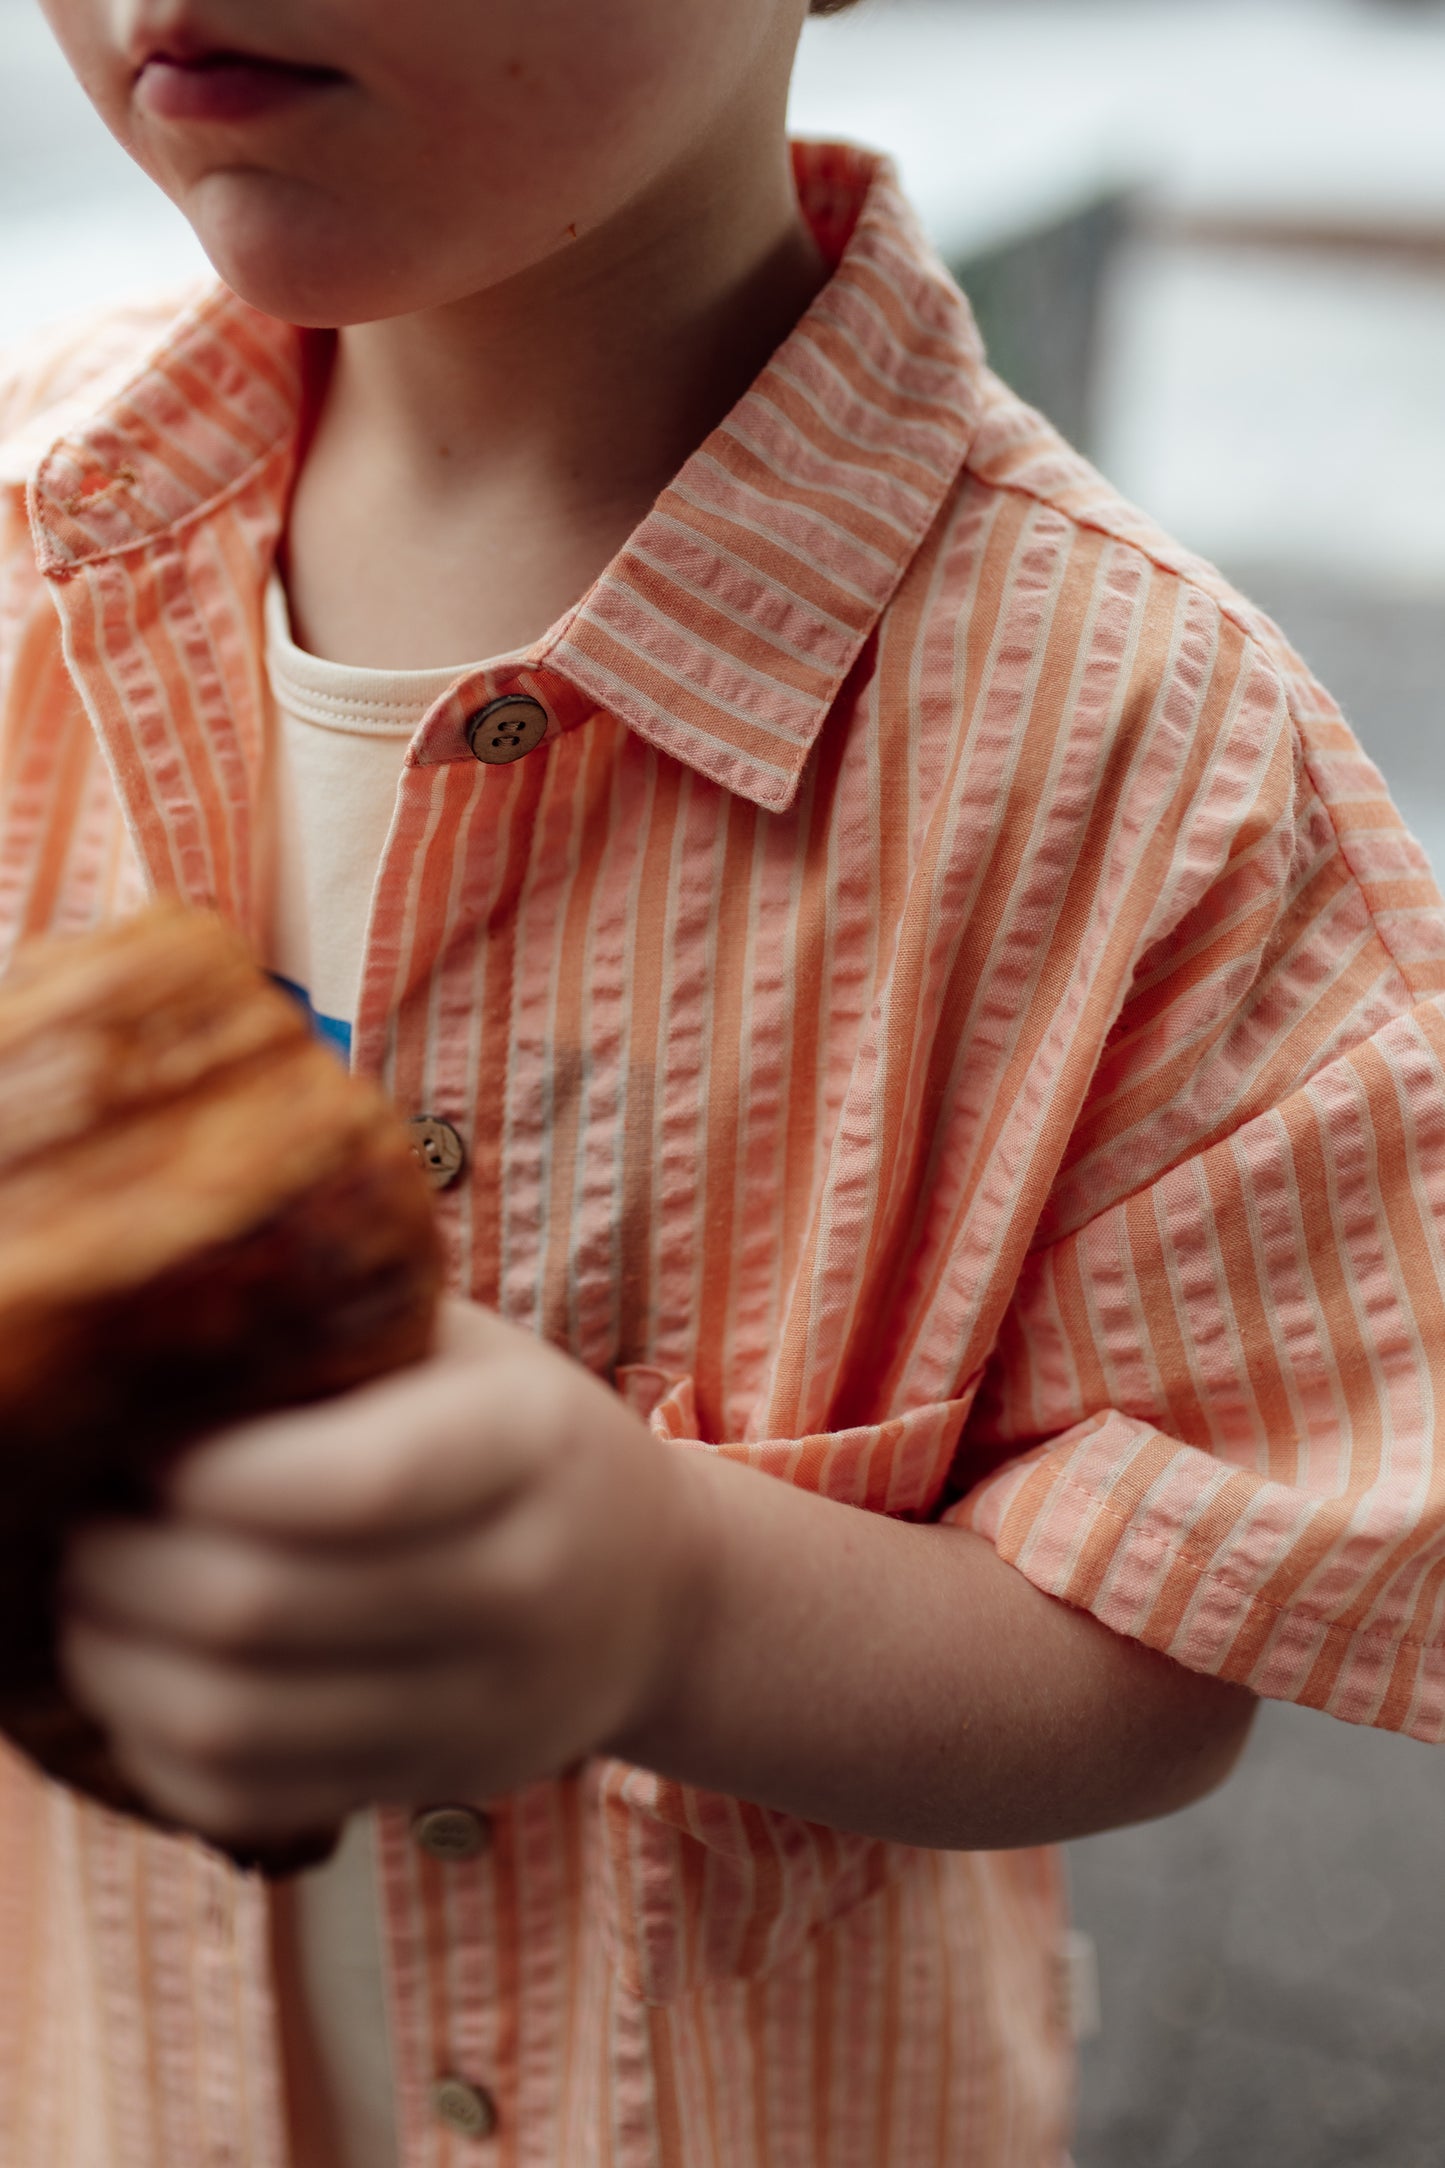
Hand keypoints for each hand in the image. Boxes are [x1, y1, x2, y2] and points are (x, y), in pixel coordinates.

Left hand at [58, 1300, 708, 1849]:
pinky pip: (250, 1800)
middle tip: (78, 1518)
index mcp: (529, 1443)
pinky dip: (155, 1749)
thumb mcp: (468, 1348)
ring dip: (113, 1663)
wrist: (658, 1590)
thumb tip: (148, 1335)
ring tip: (83, 1599)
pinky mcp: (428, 1782)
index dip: (206, 1470)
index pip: (351, 1483)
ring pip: (235, 1723)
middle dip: (121, 1564)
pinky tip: (136, 1679)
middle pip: (259, 1608)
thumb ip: (341, 1331)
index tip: (142, 1438)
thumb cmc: (521, 1436)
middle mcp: (519, 1584)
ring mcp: (479, 1703)